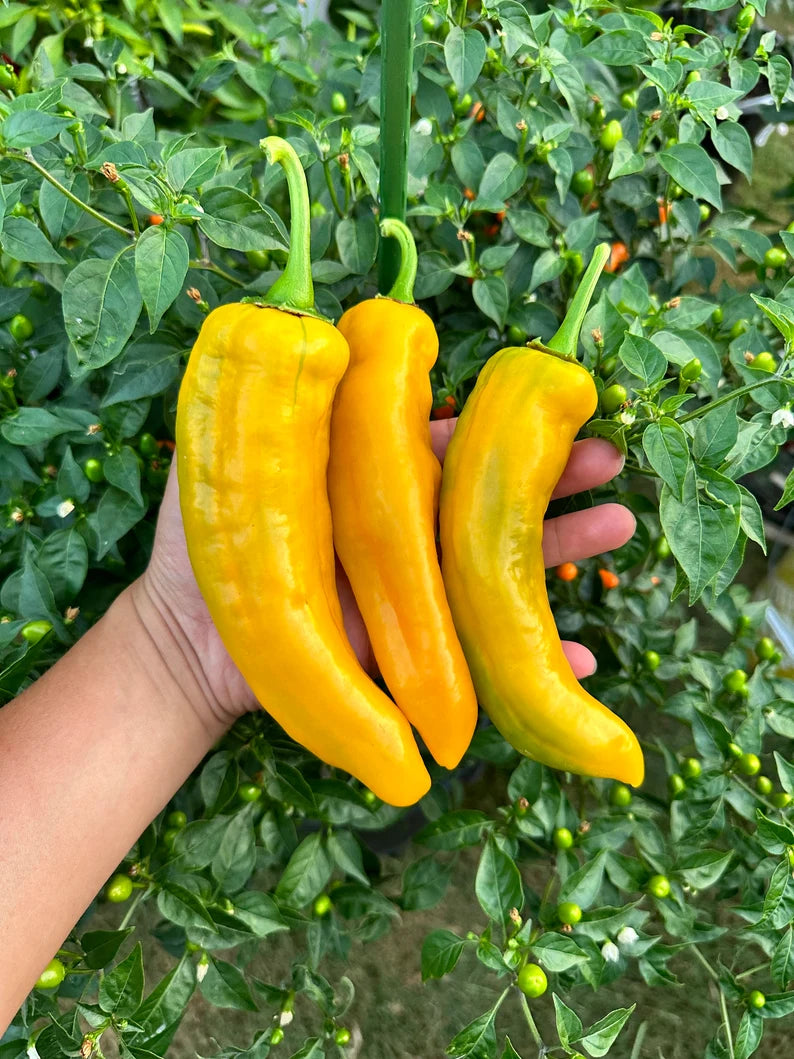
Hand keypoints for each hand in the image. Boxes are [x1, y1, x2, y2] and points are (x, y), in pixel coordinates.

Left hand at [137, 429, 632, 726]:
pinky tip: (583, 659)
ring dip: (564, 548)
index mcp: (371, 479)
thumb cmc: (201, 546)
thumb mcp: (224, 455)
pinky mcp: (417, 654)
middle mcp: (404, 531)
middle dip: (554, 474)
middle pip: (491, 499)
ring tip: (620, 523)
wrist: (191, 645)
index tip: (548, 393)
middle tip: (610, 453)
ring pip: (502, 566)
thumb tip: (320, 326)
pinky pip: (486, 658)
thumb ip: (269, 394)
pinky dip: (535, 661)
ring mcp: (416, 593)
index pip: (450, 442)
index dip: (500, 423)